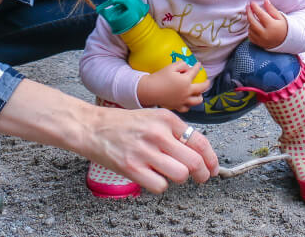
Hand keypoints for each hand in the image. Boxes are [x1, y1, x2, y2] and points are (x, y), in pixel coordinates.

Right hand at [85, 103, 219, 192]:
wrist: (91, 127)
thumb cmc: (122, 124)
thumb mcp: (153, 117)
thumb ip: (175, 132)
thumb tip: (198, 152)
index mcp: (166, 119)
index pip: (200, 142)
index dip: (211, 159)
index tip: (213, 168)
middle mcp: (158, 133)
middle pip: (194, 162)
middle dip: (201, 174)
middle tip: (200, 178)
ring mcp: (145, 151)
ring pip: (180, 175)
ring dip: (179, 178)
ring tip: (170, 173)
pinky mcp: (132, 168)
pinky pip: (160, 186)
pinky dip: (159, 185)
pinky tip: (152, 176)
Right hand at [136, 61, 207, 111]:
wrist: (149, 90)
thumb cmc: (159, 78)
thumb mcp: (171, 67)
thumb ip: (181, 64)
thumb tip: (188, 66)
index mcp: (186, 81)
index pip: (195, 71)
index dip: (197, 66)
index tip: (198, 64)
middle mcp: (187, 92)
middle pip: (202, 88)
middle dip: (206, 83)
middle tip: (207, 81)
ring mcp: (182, 100)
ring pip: (197, 101)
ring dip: (200, 96)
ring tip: (199, 94)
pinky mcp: (177, 106)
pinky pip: (186, 108)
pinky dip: (189, 106)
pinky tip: (188, 103)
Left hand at [246, 0, 287, 48]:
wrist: (286, 41)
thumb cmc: (283, 28)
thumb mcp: (280, 17)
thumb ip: (272, 9)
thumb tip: (265, 1)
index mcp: (272, 26)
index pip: (261, 15)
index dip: (255, 8)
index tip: (252, 3)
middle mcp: (265, 34)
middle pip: (252, 22)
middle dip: (249, 13)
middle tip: (247, 7)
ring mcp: (261, 40)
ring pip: (250, 29)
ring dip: (250, 22)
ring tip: (253, 17)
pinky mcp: (258, 44)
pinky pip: (250, 36)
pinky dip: (251, 30)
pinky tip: (254, 26)